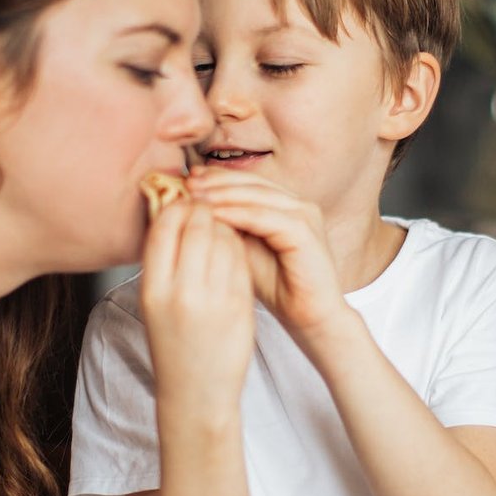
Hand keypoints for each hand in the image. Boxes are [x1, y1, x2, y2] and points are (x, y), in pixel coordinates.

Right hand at [138, 199, 254, 416]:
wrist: (197, 392)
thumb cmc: (174, 343)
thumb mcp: (155, 303)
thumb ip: (163, 261)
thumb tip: (173, 209)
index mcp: (153, 289)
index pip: (165, 225)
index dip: (177, 205)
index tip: (184, 202)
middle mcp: (182, 292)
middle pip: (198, 225)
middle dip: (205, 209)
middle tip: (208, 207)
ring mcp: (214, 299)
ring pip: (224, 238)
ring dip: (225, 225)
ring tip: (220, 229)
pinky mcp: (240, 305)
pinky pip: (242, 259)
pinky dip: (239, 245)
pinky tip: (234, 249)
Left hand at [185, 169, 348, 339]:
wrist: (309, 318)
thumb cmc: (278, 288)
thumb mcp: (244, 251)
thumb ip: (228, 227)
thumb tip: (194, 208)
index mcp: (286, 206)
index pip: (248, 182)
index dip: (217, 178)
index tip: (186, 180)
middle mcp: (298, 205)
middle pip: (252, 182)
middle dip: (217, 181)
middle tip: (187, 183)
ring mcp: (305, 215)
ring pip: (256, 195)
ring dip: (222, 194)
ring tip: (194, 197)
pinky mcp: (305, 231)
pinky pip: (264, 216)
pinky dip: (237, 214)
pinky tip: (213, 215)